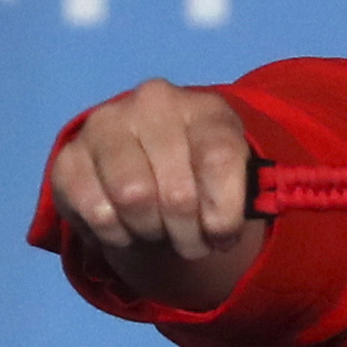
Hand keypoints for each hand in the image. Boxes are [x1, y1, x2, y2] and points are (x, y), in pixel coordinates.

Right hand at [44, 79, 260, 298]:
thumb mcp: (234, 180)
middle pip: (175, 193)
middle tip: (188, 243)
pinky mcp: (69, 156)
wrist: (142, 164)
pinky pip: (95, 211)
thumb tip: (277, 200)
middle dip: (185, 235)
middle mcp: (152, 103)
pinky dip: (114, 234)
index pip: (218, 162)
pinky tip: (124, 228)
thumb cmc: (199, 179)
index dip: (222, 216)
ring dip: (150, 234)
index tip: (222, 240)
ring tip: (157, 234)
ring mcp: (106, 125)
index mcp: (204, 109)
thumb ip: (250, 193)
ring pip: (133, 200)